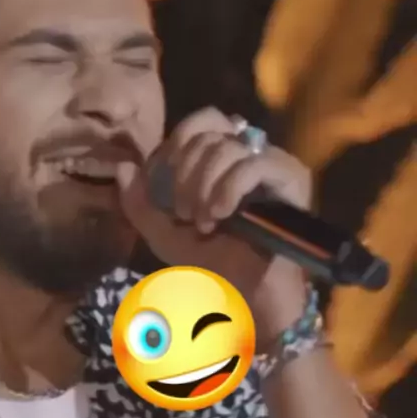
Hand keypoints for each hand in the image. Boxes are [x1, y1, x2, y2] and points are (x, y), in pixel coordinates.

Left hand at [117, 107, 311, 338]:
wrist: (247, 295)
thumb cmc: (211, 263)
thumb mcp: (163, 233)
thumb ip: (138, 202)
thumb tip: (125, 166)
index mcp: (221, 157)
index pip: (198, 123)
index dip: (174, 149)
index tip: (165, 190)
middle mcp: (249, 153)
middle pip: (207, 134)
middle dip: (184, 174)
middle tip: (183, 213)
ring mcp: (273, 163)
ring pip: (227, 147)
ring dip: (203, 186)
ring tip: (202, 222)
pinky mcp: (291, 178)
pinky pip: (254, 165)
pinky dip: (229, 189)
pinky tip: (221, 215)